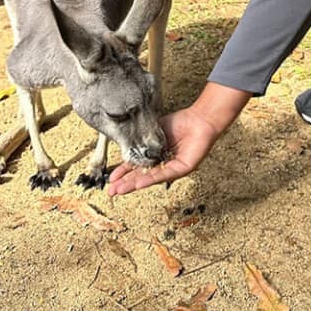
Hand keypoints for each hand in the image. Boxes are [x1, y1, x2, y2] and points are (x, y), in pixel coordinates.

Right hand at [107, 83, 251, 195]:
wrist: (199, 119)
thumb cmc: (180, 123)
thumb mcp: (154, 132)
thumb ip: (141, 140)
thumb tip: (125, 146)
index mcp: (156, 156)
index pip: (137, 167)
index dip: (123, 173)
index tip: (111, 178)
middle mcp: (163, 164)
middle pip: (141, 176)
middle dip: (125, 184)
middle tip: (110, 192)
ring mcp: (172, 168)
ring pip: (150, 178)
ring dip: (134, 185)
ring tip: (119, 191)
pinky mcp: (182, 168)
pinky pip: (164, 174)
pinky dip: (150, 179)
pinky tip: (138, 184)